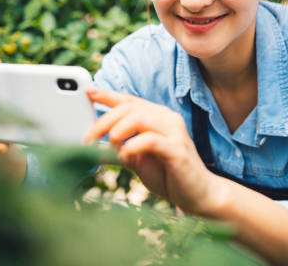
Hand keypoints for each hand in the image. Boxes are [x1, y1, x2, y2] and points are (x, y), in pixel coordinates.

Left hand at [85, 88, 219, 215]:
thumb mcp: (138, 160)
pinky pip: (149, 140)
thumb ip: (121, 148)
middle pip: (129, 108)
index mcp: (158, 117)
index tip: (89, 92)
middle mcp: (167, 119)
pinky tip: (126, 156)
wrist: (199, 195)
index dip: (108, 95)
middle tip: (88, 138)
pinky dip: (132, 147)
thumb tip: (96, 144)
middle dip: (104, 121)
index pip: (130, 101)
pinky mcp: (177, 149)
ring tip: (110, 148)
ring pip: (138, 117)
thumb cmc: (169, 175)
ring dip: (117, 131)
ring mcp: (174, 132)